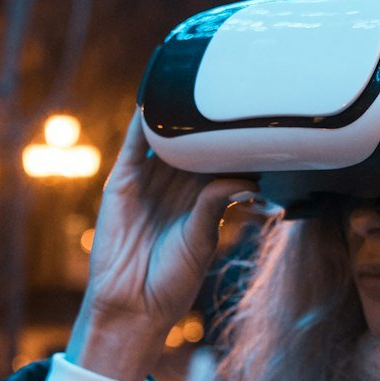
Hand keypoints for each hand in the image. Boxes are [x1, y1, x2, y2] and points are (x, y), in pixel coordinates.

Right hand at [66, 105, 262, 380]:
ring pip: (165, 136)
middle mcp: (175, 184)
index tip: (257, 110)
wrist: (133, 306)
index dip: (234, 134)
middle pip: (193, 139)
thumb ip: (215, 203)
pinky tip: (154, 97)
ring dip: (174, 109)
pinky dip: (142, 121)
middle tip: (230, 83)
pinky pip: (133, 145)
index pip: (220, 155)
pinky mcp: (122, 182)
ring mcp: (148, 180)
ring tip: (192, 75)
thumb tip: (243, 175)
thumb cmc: (173, 280)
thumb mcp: (202, 239)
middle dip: (207, 114)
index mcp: (201, 195)